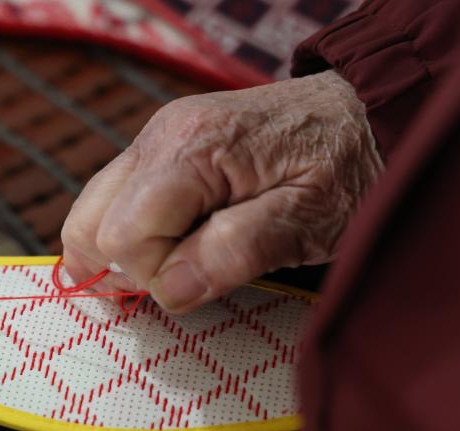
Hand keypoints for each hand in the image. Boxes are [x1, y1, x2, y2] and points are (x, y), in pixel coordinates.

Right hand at [60, 70, 382, 313]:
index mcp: (191, 150)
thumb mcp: (310, 219)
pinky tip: (176, 243)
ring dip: (127, 253)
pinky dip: (134, 234)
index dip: (156, 276)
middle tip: (189, 275)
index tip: (206, 279)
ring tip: (183, 261)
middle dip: (130, 267)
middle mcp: (159, 137)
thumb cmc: (349, 168)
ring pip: (92, 215)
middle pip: (89, 225)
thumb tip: (168, 290)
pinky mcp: (161, 150)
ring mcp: (155, 140)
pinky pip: (115, 202)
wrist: (370, 111)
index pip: (123, 238)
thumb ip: (236, 251)